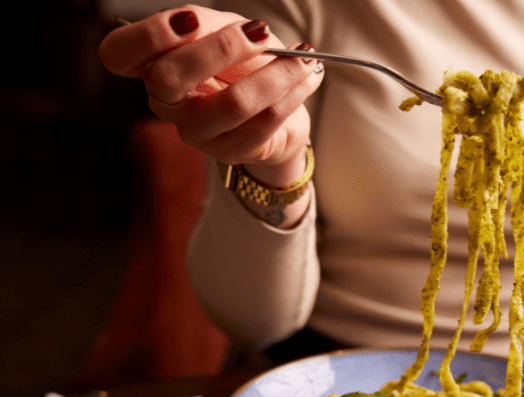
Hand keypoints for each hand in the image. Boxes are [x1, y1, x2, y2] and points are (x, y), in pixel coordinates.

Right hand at [99, 5, 322, 186]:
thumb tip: (192, 23)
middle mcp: (166, 103)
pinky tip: (307, 78)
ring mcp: (196, 133)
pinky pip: (265, 122)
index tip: (190, 20)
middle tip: (262, 32)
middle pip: (170, 78)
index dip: (147, 36)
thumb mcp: (221, 29)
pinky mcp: (231, 152)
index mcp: (152, 65)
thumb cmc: (241, 61)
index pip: (118, 55)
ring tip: (304, 58)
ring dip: (277, 74)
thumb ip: (203, 25)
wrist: (278, 104)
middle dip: (222, 49)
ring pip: (232, 103)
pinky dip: (292, 93)